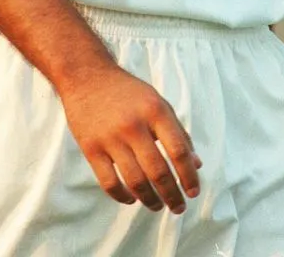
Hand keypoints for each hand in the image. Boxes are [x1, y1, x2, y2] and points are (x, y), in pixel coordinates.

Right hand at [59, 64, 202, 214]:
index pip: (178, 150)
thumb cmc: (127, 92)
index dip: (189, 176)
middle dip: (172, 195)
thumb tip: (197, 164)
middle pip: (158, 171)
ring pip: (135, 181)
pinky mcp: (91, 148)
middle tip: (179, 207)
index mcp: (155, 110)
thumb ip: (178, 132)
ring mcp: (111, 138)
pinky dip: (123, 196)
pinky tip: (132, 198)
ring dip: (150, 200)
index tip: (193, 192)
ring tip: (158, 206)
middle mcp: (134, 125)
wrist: (87, 76)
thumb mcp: (157, 103)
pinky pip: (109, 183)